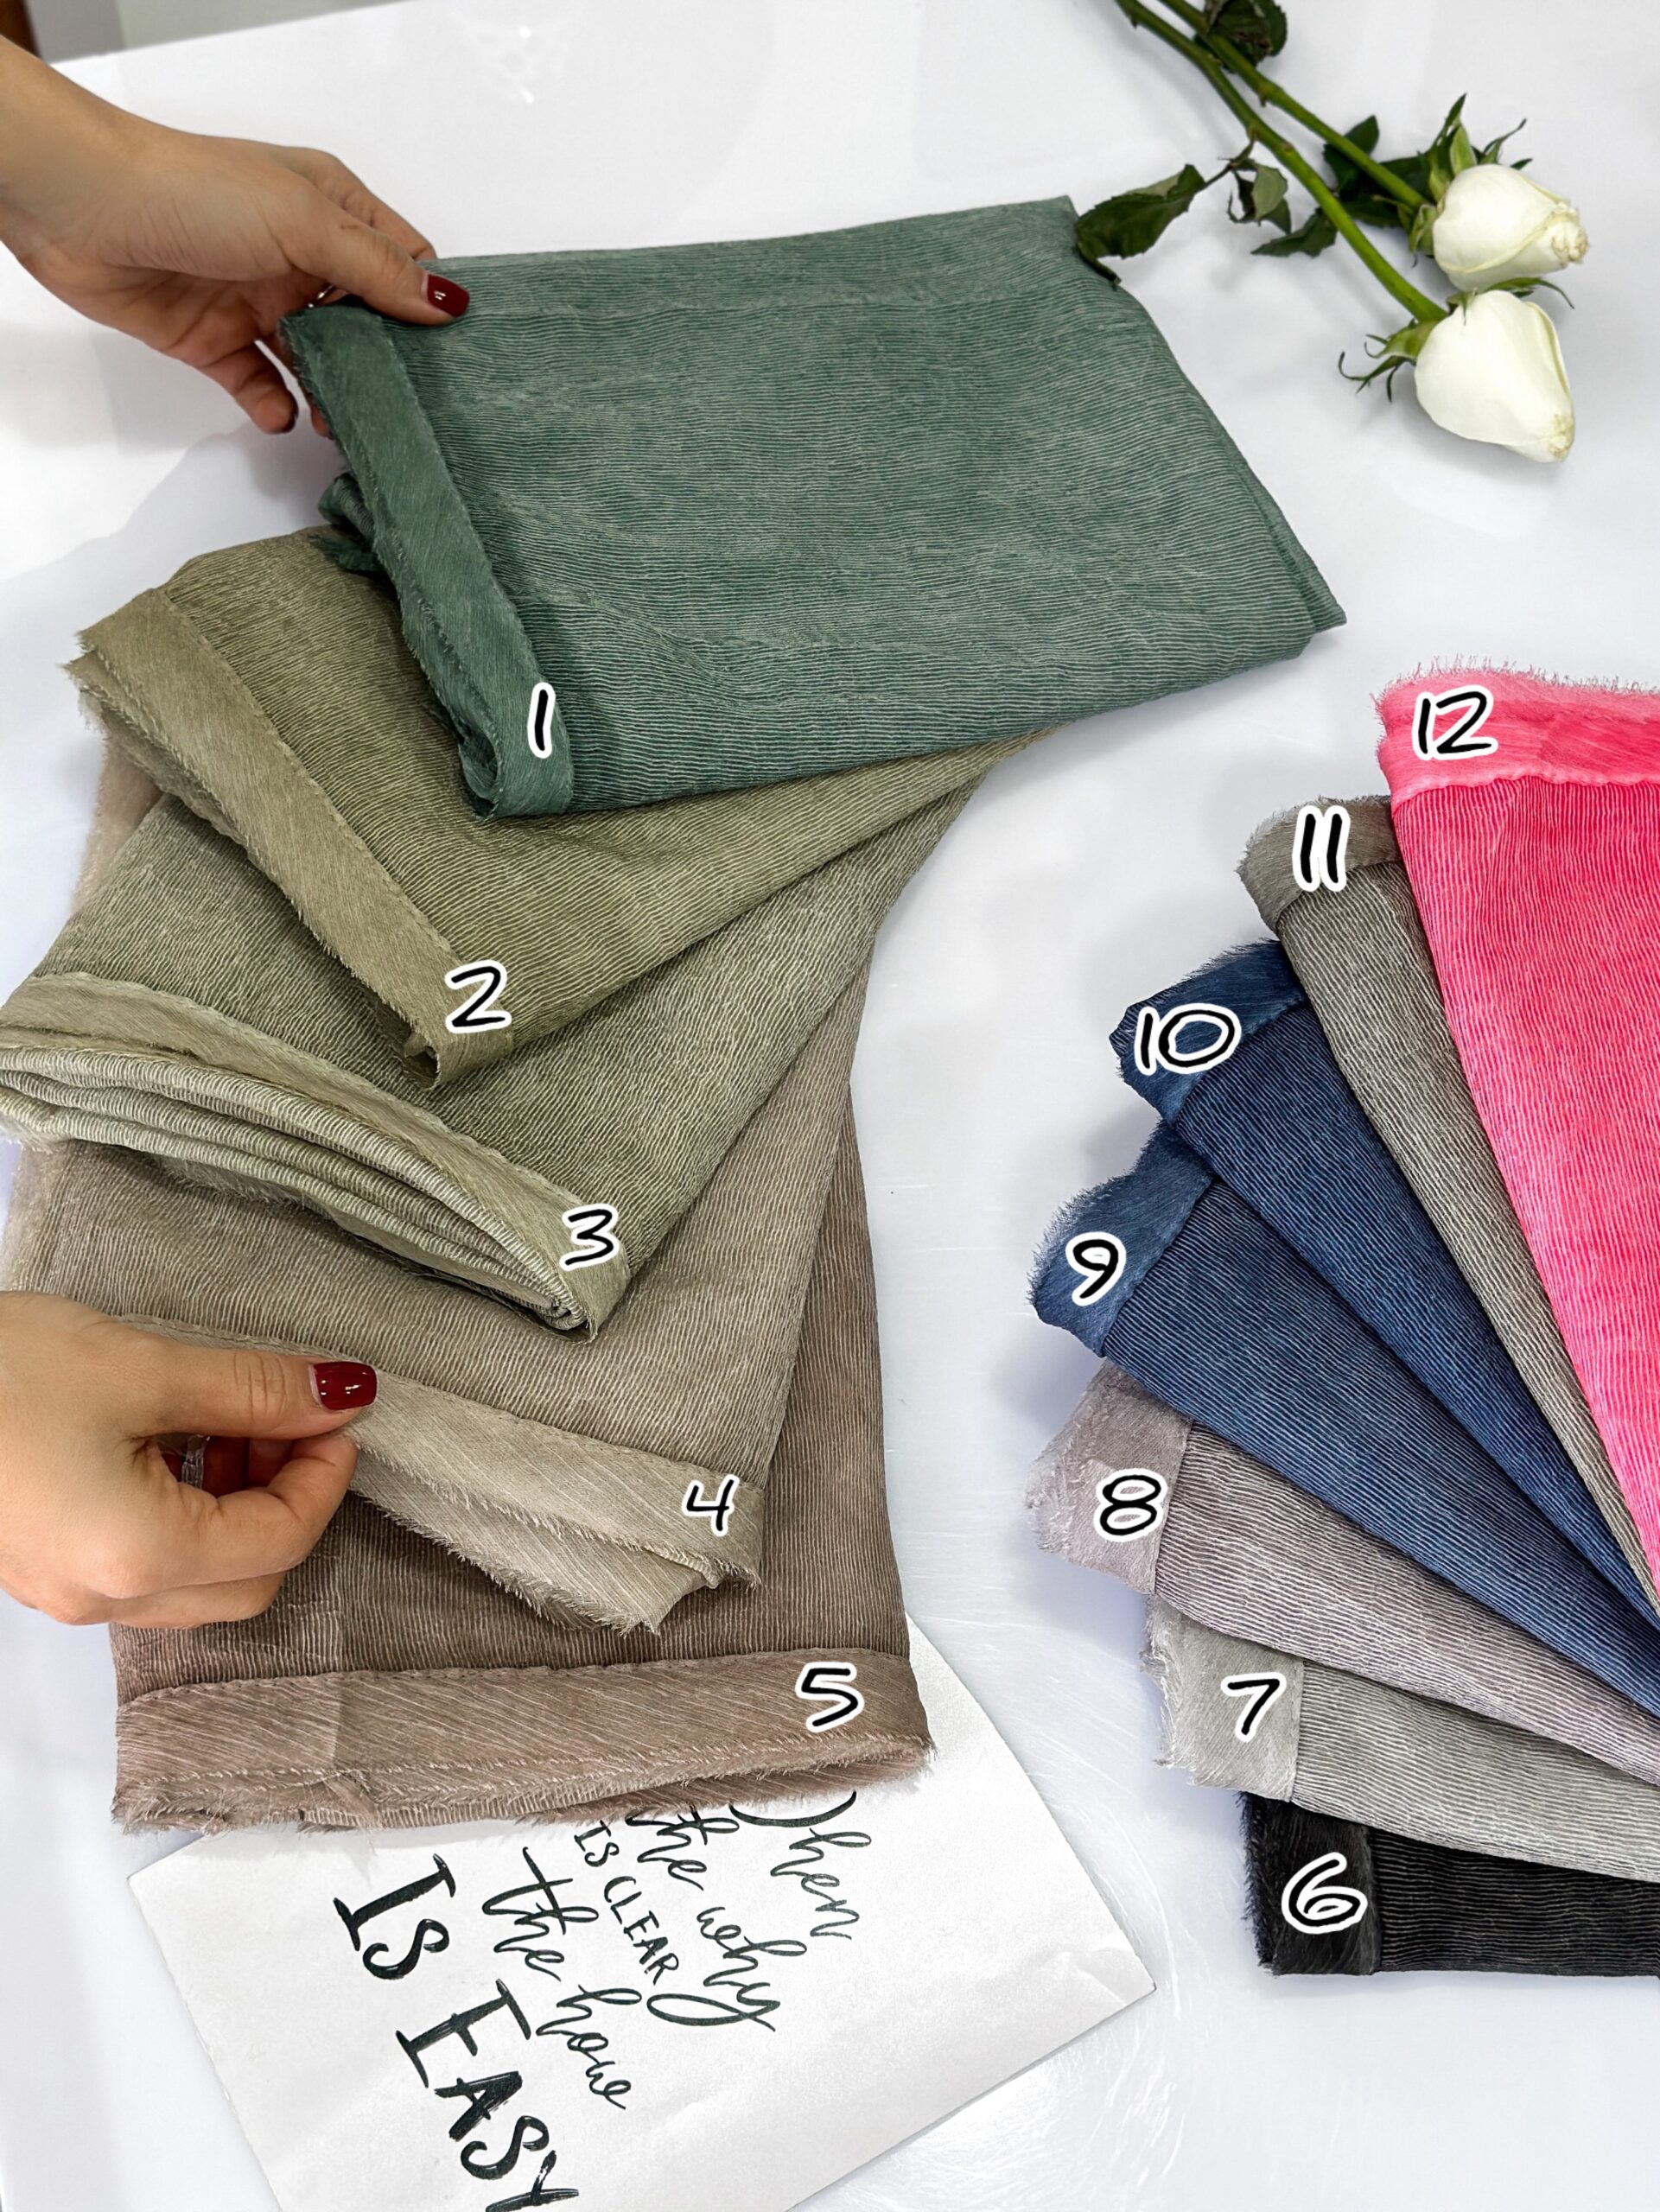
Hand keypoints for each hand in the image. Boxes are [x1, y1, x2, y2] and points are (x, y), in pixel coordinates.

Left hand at [0, 39, 466, 433]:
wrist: (83, 208)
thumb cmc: (193, 192)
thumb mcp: (304, 221)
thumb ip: (376, 268)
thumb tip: (446, 303)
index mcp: (329, 209)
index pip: (401, 261)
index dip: (429, 303)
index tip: (453, 355)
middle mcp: (298, 254)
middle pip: (364, 322)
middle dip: (384, 364)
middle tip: (404, 406)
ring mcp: (258, 299)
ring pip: (317, 361)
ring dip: (333, 394)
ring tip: (340, 422)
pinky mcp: (215, 340)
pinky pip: (260, 385)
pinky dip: (274, 406)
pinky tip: (282, 415)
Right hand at [0, 1292, 374, 1628]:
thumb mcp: (145, 1368)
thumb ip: (256, 1390)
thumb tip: (343, 1394)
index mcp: (138, 1556)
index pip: (283, 1539)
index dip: (325, 1472)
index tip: (335, 1409)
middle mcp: (104, 1597)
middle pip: (250, 1579)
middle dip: (286, 1497)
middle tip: (285, 1416)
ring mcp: (67, 1591)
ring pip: (199, 1579)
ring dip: (236, 1504)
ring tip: (226, 1418)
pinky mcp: (43, 1567)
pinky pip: (145, 1564)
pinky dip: (184, 1511)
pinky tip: (171, 1438)